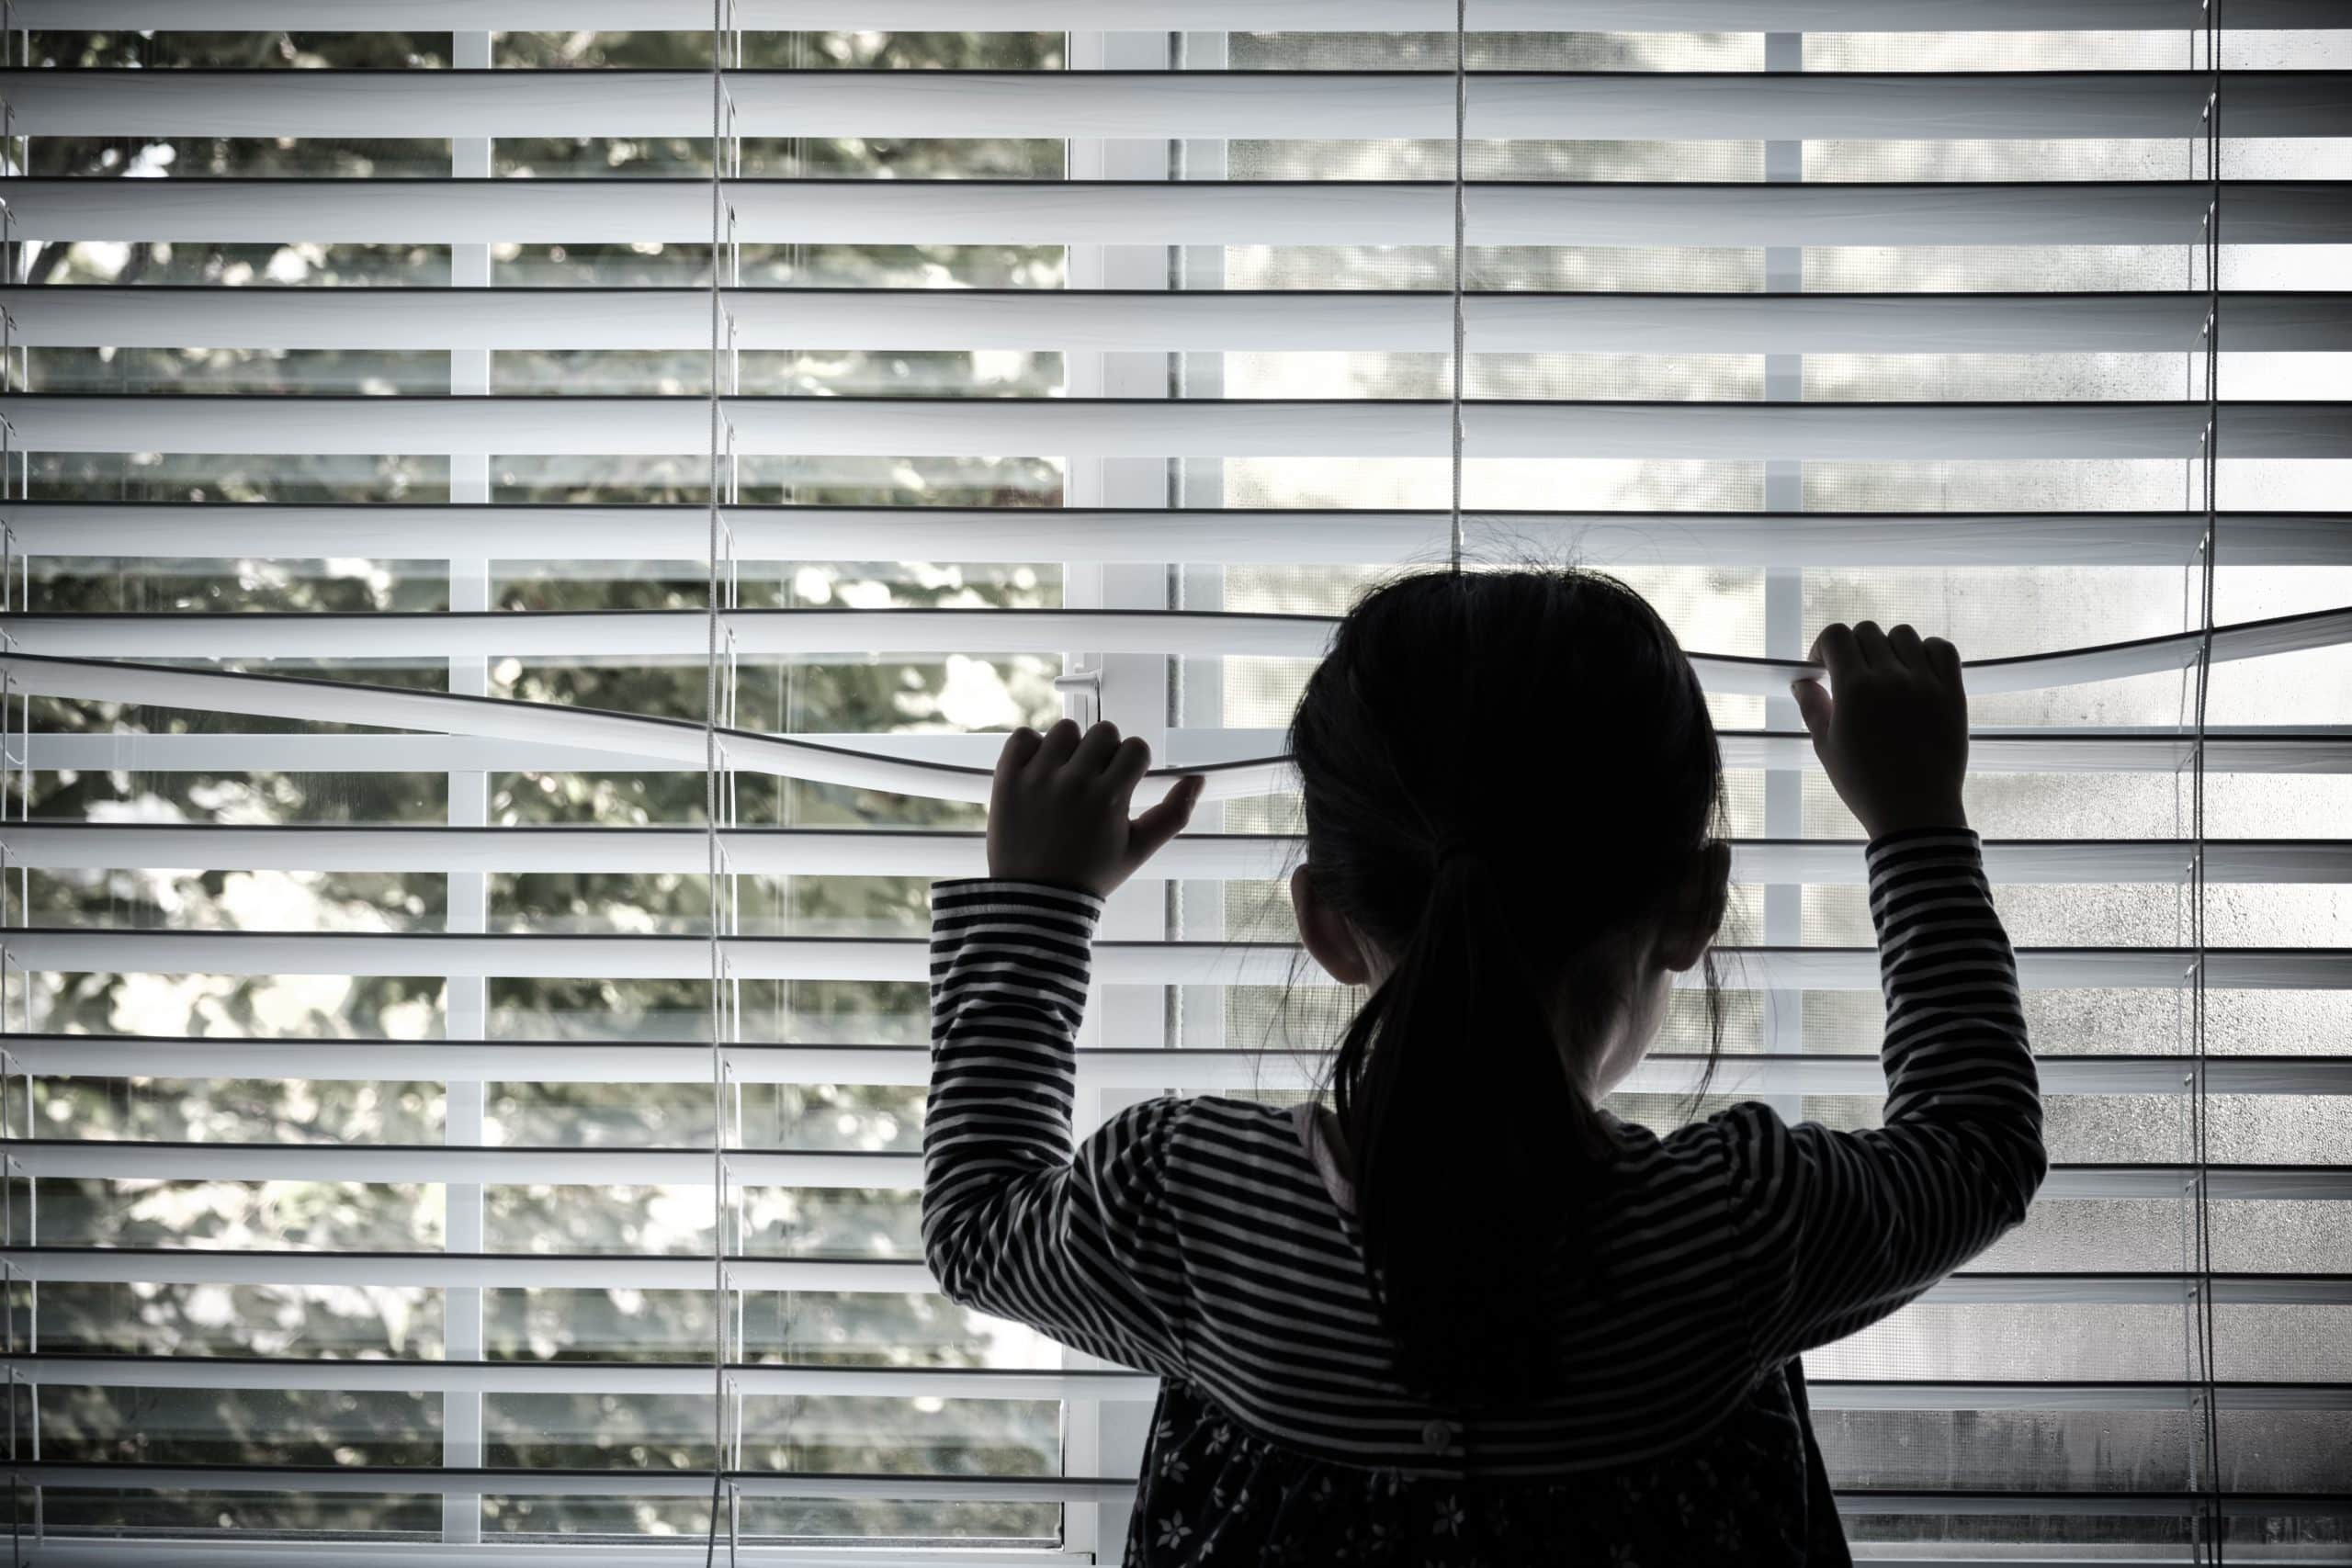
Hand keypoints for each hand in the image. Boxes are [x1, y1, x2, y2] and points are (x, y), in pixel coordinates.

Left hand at [986, 718, 1205, 897]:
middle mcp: (1074, 782)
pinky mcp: (1007, 778)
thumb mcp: (1138, 849)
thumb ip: (1174, 814)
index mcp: (1110, 798)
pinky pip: (1024, 736)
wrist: (1035, 900)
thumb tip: (1198, 779)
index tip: (1120, 785)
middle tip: (1094, 782)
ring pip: (1065, 729)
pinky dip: (1033, 748)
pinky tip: (1040, 773)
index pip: (1135, 747)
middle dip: (1105, 753)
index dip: (1132, 765)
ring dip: (1070, 748)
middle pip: (1104, 731)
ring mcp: (1038, 777)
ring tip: (1065, 778)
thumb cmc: (1091, 875)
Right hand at [1791, 621, 1969, 839]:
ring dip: (1888, 647)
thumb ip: (1812, 707)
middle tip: (1851, 675)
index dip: (1823, 646)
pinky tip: (1915, 670)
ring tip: (1885, 673)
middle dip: (1852, 648)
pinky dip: (1927, 650)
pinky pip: (1943, 649)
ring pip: (1903, 635)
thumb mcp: (1826, 747)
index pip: (1836, 635)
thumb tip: (1801, 681)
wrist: (1915, 811)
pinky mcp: (1952, 692)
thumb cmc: (1865, 785)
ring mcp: (1925, 683)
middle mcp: (1891, 678)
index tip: (1822, 666)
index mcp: (1854, 689)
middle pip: (1867, 631)